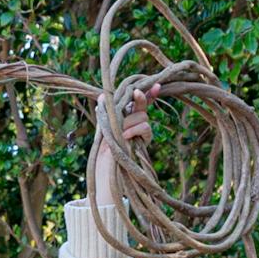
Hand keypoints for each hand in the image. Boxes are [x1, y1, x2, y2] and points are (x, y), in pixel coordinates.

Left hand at [92, 83, 159, 207]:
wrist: (106, 172)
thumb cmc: (103, 152)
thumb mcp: (102, 129)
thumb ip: (105, 113)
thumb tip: (102, 96)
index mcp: (126, 118)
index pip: (139, 103)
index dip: (148, 93)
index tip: (156, 85)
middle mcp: (136, 123)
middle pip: (141, 106)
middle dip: (138, 100)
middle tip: (133, 98)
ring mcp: (141, 132)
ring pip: (142, 116)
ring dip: (129, 121)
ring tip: (120, 133)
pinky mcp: (144, 142)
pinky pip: (145, 127)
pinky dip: (135, 129)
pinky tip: (126, 136)